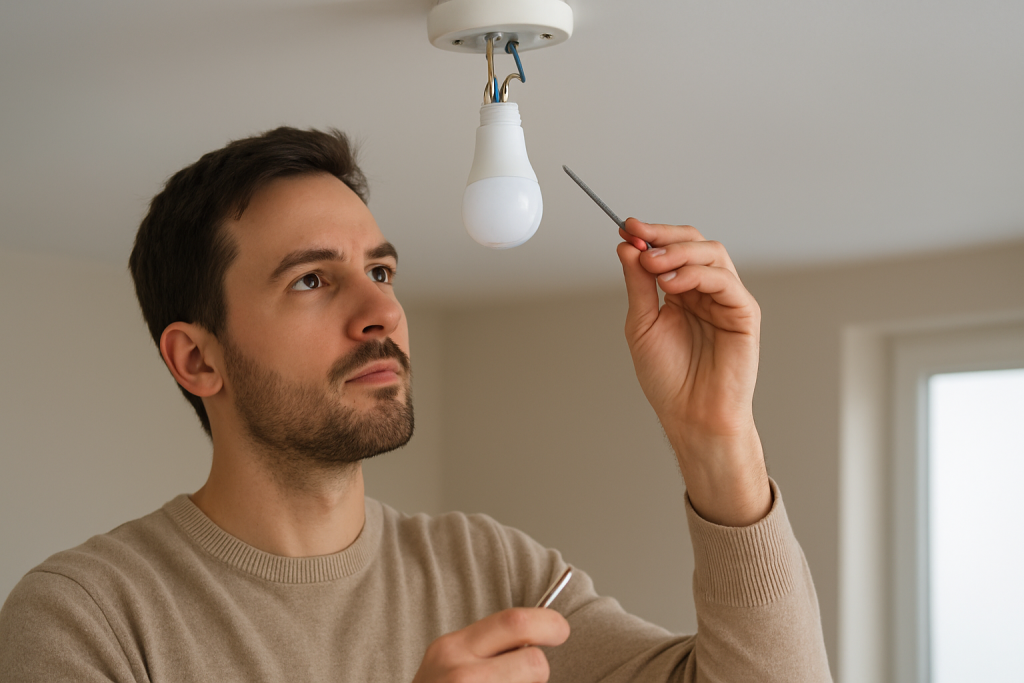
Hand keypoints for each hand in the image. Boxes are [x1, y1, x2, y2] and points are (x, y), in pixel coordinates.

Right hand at [412, 608, 569, 682]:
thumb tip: (538, 634)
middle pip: (533, 663)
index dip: (547, 623)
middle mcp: (459, 675)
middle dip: (541, 669)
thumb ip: (484, 648)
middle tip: (534, 673)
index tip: (560, 630)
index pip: (513, 622)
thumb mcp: (449, 664)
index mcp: (452, 648)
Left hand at [617, 218, 769, 525]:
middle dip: (664, 236)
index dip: (650, 234)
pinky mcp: (744, 314)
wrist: (690, 414)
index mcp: (682, 290)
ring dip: (678, 253)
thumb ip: (638, 285)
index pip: (672, 248)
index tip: (626, 227)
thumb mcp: (641, 324)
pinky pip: (725, 281)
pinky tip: (672, 285)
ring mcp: (727, 299)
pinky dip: (697, 275)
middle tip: (638, 238)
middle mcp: (706, 289)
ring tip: (653, 265)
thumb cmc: (669, 378)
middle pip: (695, 242)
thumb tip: (627, 247)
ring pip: (712, 254)